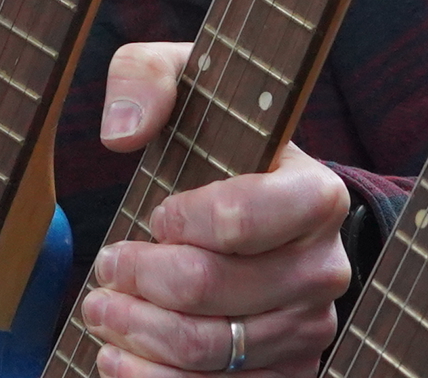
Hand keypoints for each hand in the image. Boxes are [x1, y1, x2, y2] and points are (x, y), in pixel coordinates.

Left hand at [80, 42, 354, 377]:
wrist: (252, 200)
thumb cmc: (216, 138)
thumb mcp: (185, 79)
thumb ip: (146, 78)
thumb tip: (122, 134)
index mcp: (316, 195)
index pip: (242, 219)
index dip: (180, 221)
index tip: (151, 214)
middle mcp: (326, 267)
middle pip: (211, 290)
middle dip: (138, 279)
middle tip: (105, 267)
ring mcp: (310, 325)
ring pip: (209, 351)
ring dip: (137, 333)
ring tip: (102, 309)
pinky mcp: (287, 369)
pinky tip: (118, 358)